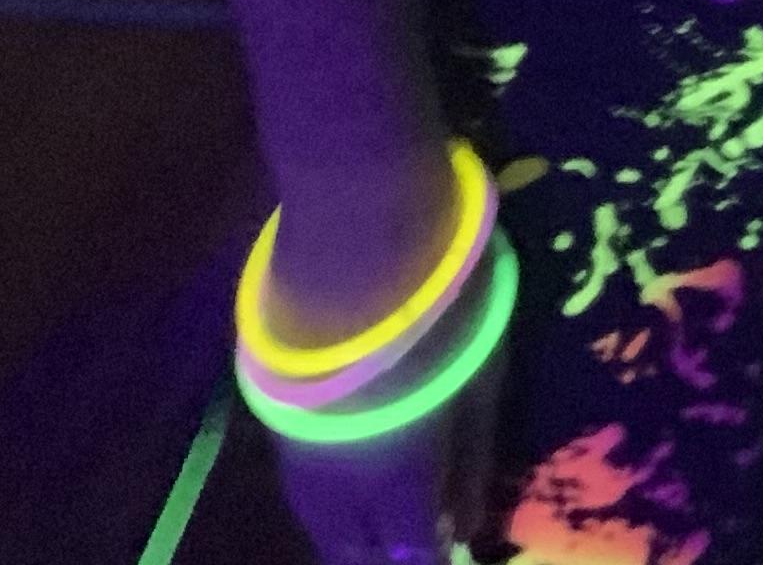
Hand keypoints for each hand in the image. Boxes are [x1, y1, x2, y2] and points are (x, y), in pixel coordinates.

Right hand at [253, 155, 507, 564]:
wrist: (357, 230)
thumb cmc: (443, 303)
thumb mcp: (482, 378)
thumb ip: (471, 460)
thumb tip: (464, 527)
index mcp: (395, 482)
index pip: (410, 557)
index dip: (433, 560)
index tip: (455, 553)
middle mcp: (338, 483)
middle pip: (355, 550)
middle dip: (386, 556)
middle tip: (421, 543)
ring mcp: (300, 450)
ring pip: (321, 523)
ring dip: (352, 536)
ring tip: (386, 529)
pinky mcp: (280, 415)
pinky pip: (304, 486)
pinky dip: (329, 503)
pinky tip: (351, 491)